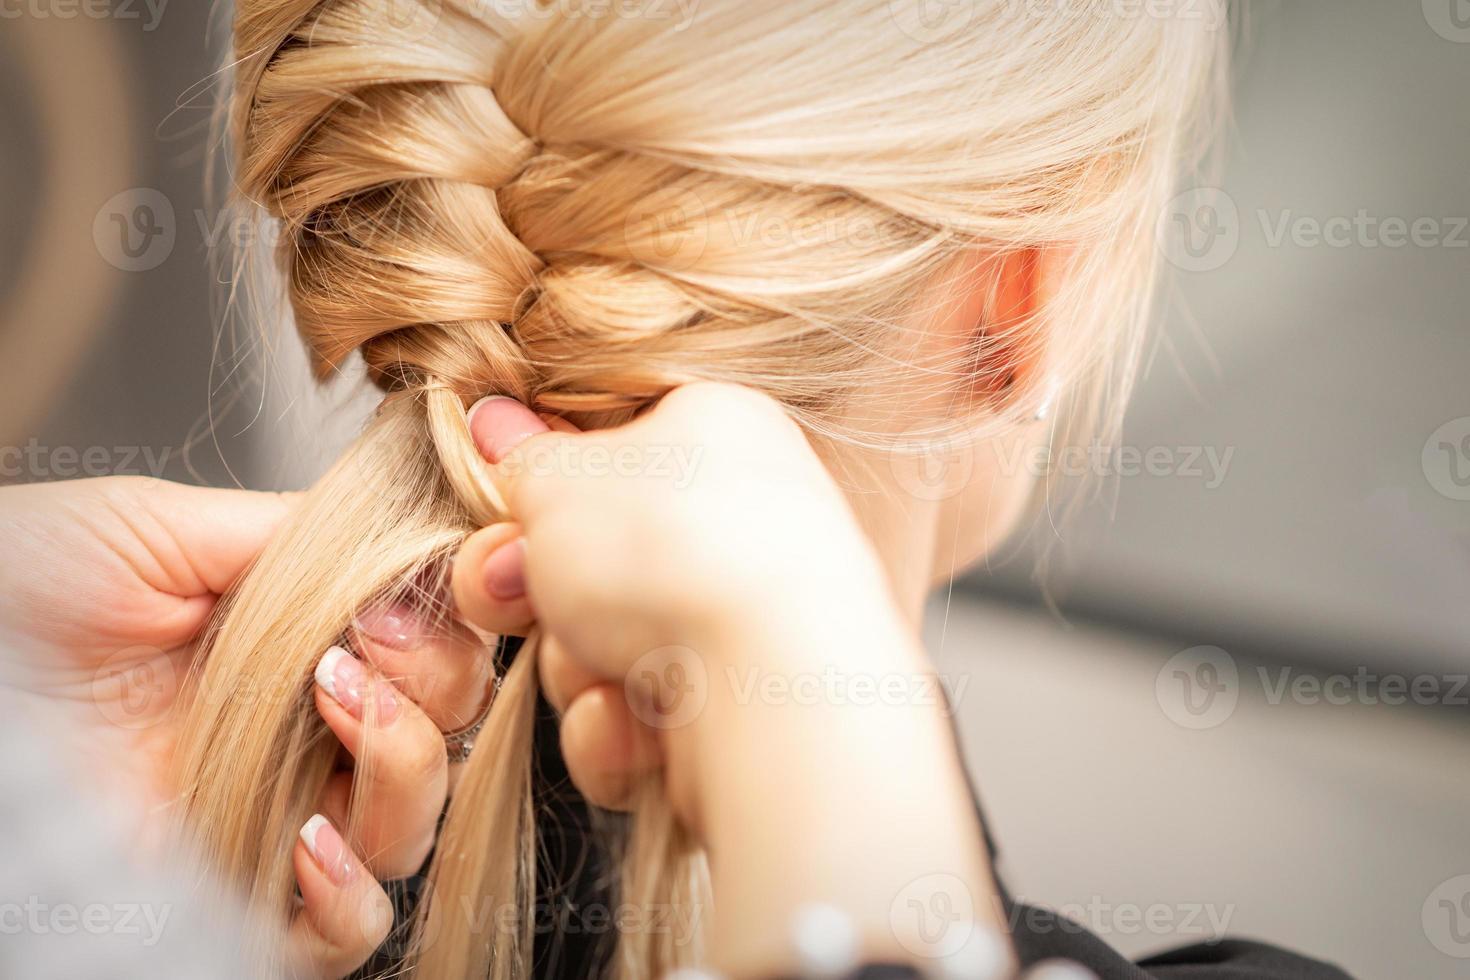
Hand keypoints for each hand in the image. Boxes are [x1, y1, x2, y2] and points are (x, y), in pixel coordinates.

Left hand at [0, 477, 496, 977]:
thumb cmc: (15, 593)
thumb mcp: (155, 528)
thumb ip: (286, 530)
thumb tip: (406, 535)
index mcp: (297, 645)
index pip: (433, 648)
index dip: (446, 627)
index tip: (397, 603)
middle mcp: (301, 736)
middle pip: (449, 735)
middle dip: (435, 685)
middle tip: (365, 648)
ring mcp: (275, 819)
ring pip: (412, 831)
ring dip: (406, 772)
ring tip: (335, 715)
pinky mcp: (233, 899)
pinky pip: (346, 932)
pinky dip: (351, 894)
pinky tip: (306, 842)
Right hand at [452, 382, 900, 814]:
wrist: (772, 684)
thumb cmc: (670, 549)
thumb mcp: (561, 477)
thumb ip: (521, 458)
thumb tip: (498, 421)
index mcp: (719, 430)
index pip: (612, 452)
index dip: (541, 489)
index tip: (501, 514)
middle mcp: (744, 521)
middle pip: (598, 559)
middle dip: (538, 592)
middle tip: (510, 592)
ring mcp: (749, 619)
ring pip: (610, 646)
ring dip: (576, 667)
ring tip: (605, 666)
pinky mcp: (745, 708)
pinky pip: (645, 719)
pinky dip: (624, 729)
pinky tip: (638, 728)